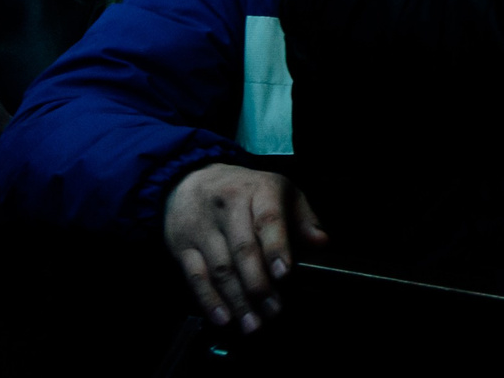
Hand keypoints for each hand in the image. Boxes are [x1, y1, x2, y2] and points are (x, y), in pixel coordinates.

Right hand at [163, 162, 327, 335]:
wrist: (190, 181)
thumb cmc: (246, 191)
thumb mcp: (280, 191)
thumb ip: (303, 218)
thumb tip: (321, 242)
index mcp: (258, 190)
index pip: (267, 219)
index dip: (276, 247)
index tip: (285, 274)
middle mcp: (228, 207)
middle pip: (243, 249)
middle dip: (259, 284)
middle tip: (273, 310)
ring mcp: (202, 228)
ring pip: (220, 268)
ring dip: (237, 300)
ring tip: (253, 323)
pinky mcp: (182, 246)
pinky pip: (195, 277)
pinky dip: (209, 300)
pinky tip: (223, 318)